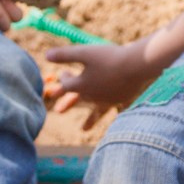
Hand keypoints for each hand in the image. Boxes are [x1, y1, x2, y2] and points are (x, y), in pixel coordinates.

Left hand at [43, 41, 162, 130]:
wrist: (136, 67)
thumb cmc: (109, 58)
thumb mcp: (85, 52)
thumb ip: (65, 55)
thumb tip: (46, 55)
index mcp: (82, 85)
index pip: (66, 85)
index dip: (62, 79)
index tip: (61, 75)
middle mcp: (93, 96)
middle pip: (78, 99)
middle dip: (69, 103)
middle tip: (59, 111)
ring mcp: (108, 100)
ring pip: (95, 112)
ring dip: (89, 120)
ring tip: (83, 130)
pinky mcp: (122, 100)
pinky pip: (115, 110)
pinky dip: (113, 114)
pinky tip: (115, 118)